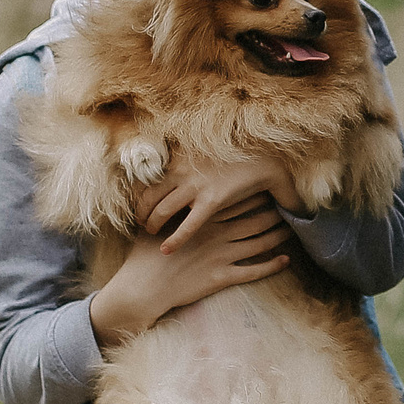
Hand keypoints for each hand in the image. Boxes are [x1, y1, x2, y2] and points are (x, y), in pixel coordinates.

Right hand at [88, 195, 292, 349]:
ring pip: (259, 243)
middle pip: (253, 220)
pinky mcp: (222, 277)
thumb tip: (168, 195)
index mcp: (203, 219)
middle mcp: (217, 234)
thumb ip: (168, 209)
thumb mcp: (155, 224)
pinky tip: (285, 260)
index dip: (254, 196)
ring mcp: (222, 256)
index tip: (267, 189)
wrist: (144, 287)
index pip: (236, 203)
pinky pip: (254, 271)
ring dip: (276, 236)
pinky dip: (271, 266)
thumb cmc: (145, 255)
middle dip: (272, 213)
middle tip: (286, 207)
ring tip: (290, 230)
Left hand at [136, 156, 305, 247]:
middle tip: (141, 223)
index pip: (148, 177)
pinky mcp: (211, 201)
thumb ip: (186, 163)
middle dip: (141, 212)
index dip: (139, 194)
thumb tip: (170, 165)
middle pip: (148, 195)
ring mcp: (196, 186)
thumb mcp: (204, 153)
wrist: (264, 157)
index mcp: (180, 159)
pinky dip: (174, 239)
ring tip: (151, 233)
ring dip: (151, 224)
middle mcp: (184, 172)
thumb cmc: (237, 156)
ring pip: (160, 210)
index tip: (139, 204)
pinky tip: (166, 250)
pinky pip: (187, 225)